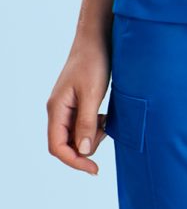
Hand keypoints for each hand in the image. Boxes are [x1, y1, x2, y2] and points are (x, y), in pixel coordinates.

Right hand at [46, 33, 110, 173]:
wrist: (96, 39)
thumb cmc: (93, 62)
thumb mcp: (92, 94)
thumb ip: (87, 122)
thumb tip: (85, 150)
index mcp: (56, 110)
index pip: (57, 147)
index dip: (75, 161)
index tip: (94, 168)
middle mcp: (58, 111)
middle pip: (66, 144)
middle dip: (86, 148)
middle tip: (106, 135)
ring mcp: (68, 107)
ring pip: (77, 135)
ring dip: (92, 136)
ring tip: (107, 123)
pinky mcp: (78, 103)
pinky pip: (84, 124)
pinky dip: (96, 126)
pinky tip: (106, 117)